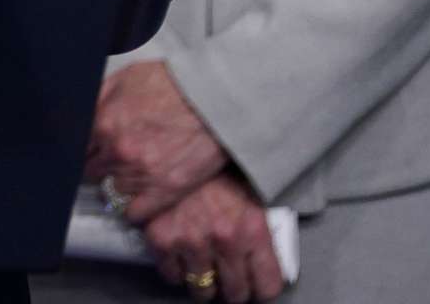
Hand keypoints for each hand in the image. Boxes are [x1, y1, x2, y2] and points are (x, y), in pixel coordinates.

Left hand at [86, 60, 229, 220]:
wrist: (214, 98)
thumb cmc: (172, 84)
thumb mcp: (122, 79)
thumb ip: (95, 101)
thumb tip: (75, 117)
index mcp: (103, 122)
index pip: (77, 149)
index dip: (85, 150)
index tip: (91, 151)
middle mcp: (117, 151)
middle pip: (91, 172)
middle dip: (100, 165)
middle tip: (114, 160)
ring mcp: (140, 174)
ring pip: (112, 191)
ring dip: (118, 184)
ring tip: (133, 173)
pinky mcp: (165, 191)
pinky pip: (135, 213)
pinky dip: (134, 208)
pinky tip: (140, 197)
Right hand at [141, 173, 284, 300]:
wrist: (183, 140)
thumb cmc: (216, 165)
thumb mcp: (250, 194)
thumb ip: (256, 230)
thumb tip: (262, 260)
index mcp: (254, 230)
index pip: (267, 286)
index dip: (261, 288)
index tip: (255, 285)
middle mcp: (225, 240)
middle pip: (235, 292)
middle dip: (232, 287)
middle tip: (228, 278)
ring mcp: (192, 241)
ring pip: (201, 289)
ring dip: (203, 281)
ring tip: (203, 267)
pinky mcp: (161, 238)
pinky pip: (170, 274)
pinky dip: (175, 269)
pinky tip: (181, 256)